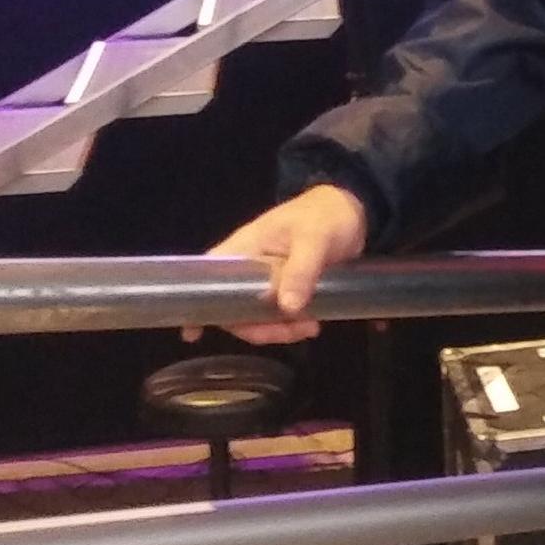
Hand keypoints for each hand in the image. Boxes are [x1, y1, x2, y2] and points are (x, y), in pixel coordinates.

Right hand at [185, 184, 367, 345]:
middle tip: (290, 331)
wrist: (352, 211)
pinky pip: (277, 316)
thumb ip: (301, 270)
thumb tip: (287, 309)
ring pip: (256, 317)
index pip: (208, 278)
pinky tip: (312, 324)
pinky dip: (290, 325)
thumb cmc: (325, 216)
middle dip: (257, 328)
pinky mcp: (285, 290)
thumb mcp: (315, 238)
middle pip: (233, 309)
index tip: (191, 333)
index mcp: (243, 250)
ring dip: (279, 329)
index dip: (198, 305)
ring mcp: (266, 281)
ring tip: (311, 327)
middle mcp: (248, 268)